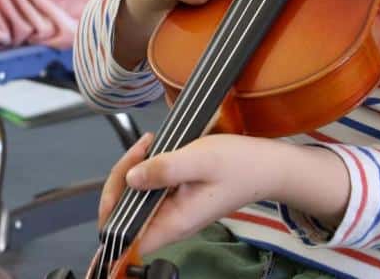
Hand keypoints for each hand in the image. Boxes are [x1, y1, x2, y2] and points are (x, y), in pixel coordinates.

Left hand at [99, 132, 277, 255]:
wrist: (267, 165)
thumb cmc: (238, 164)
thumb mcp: (200, 160)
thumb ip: (165, 170)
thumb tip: (131, 179)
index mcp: (173, 223)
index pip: (124, 236)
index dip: (112, 211)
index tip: (124, 176)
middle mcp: (169, 222)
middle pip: (124, 212)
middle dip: (122, 178)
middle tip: (141, 148)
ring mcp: (172, 210)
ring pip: (135, 198)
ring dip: (134, 169)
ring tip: (148, 143)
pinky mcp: (176, 197)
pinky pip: (149, 188)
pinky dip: (146, 168)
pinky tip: (154, 147)